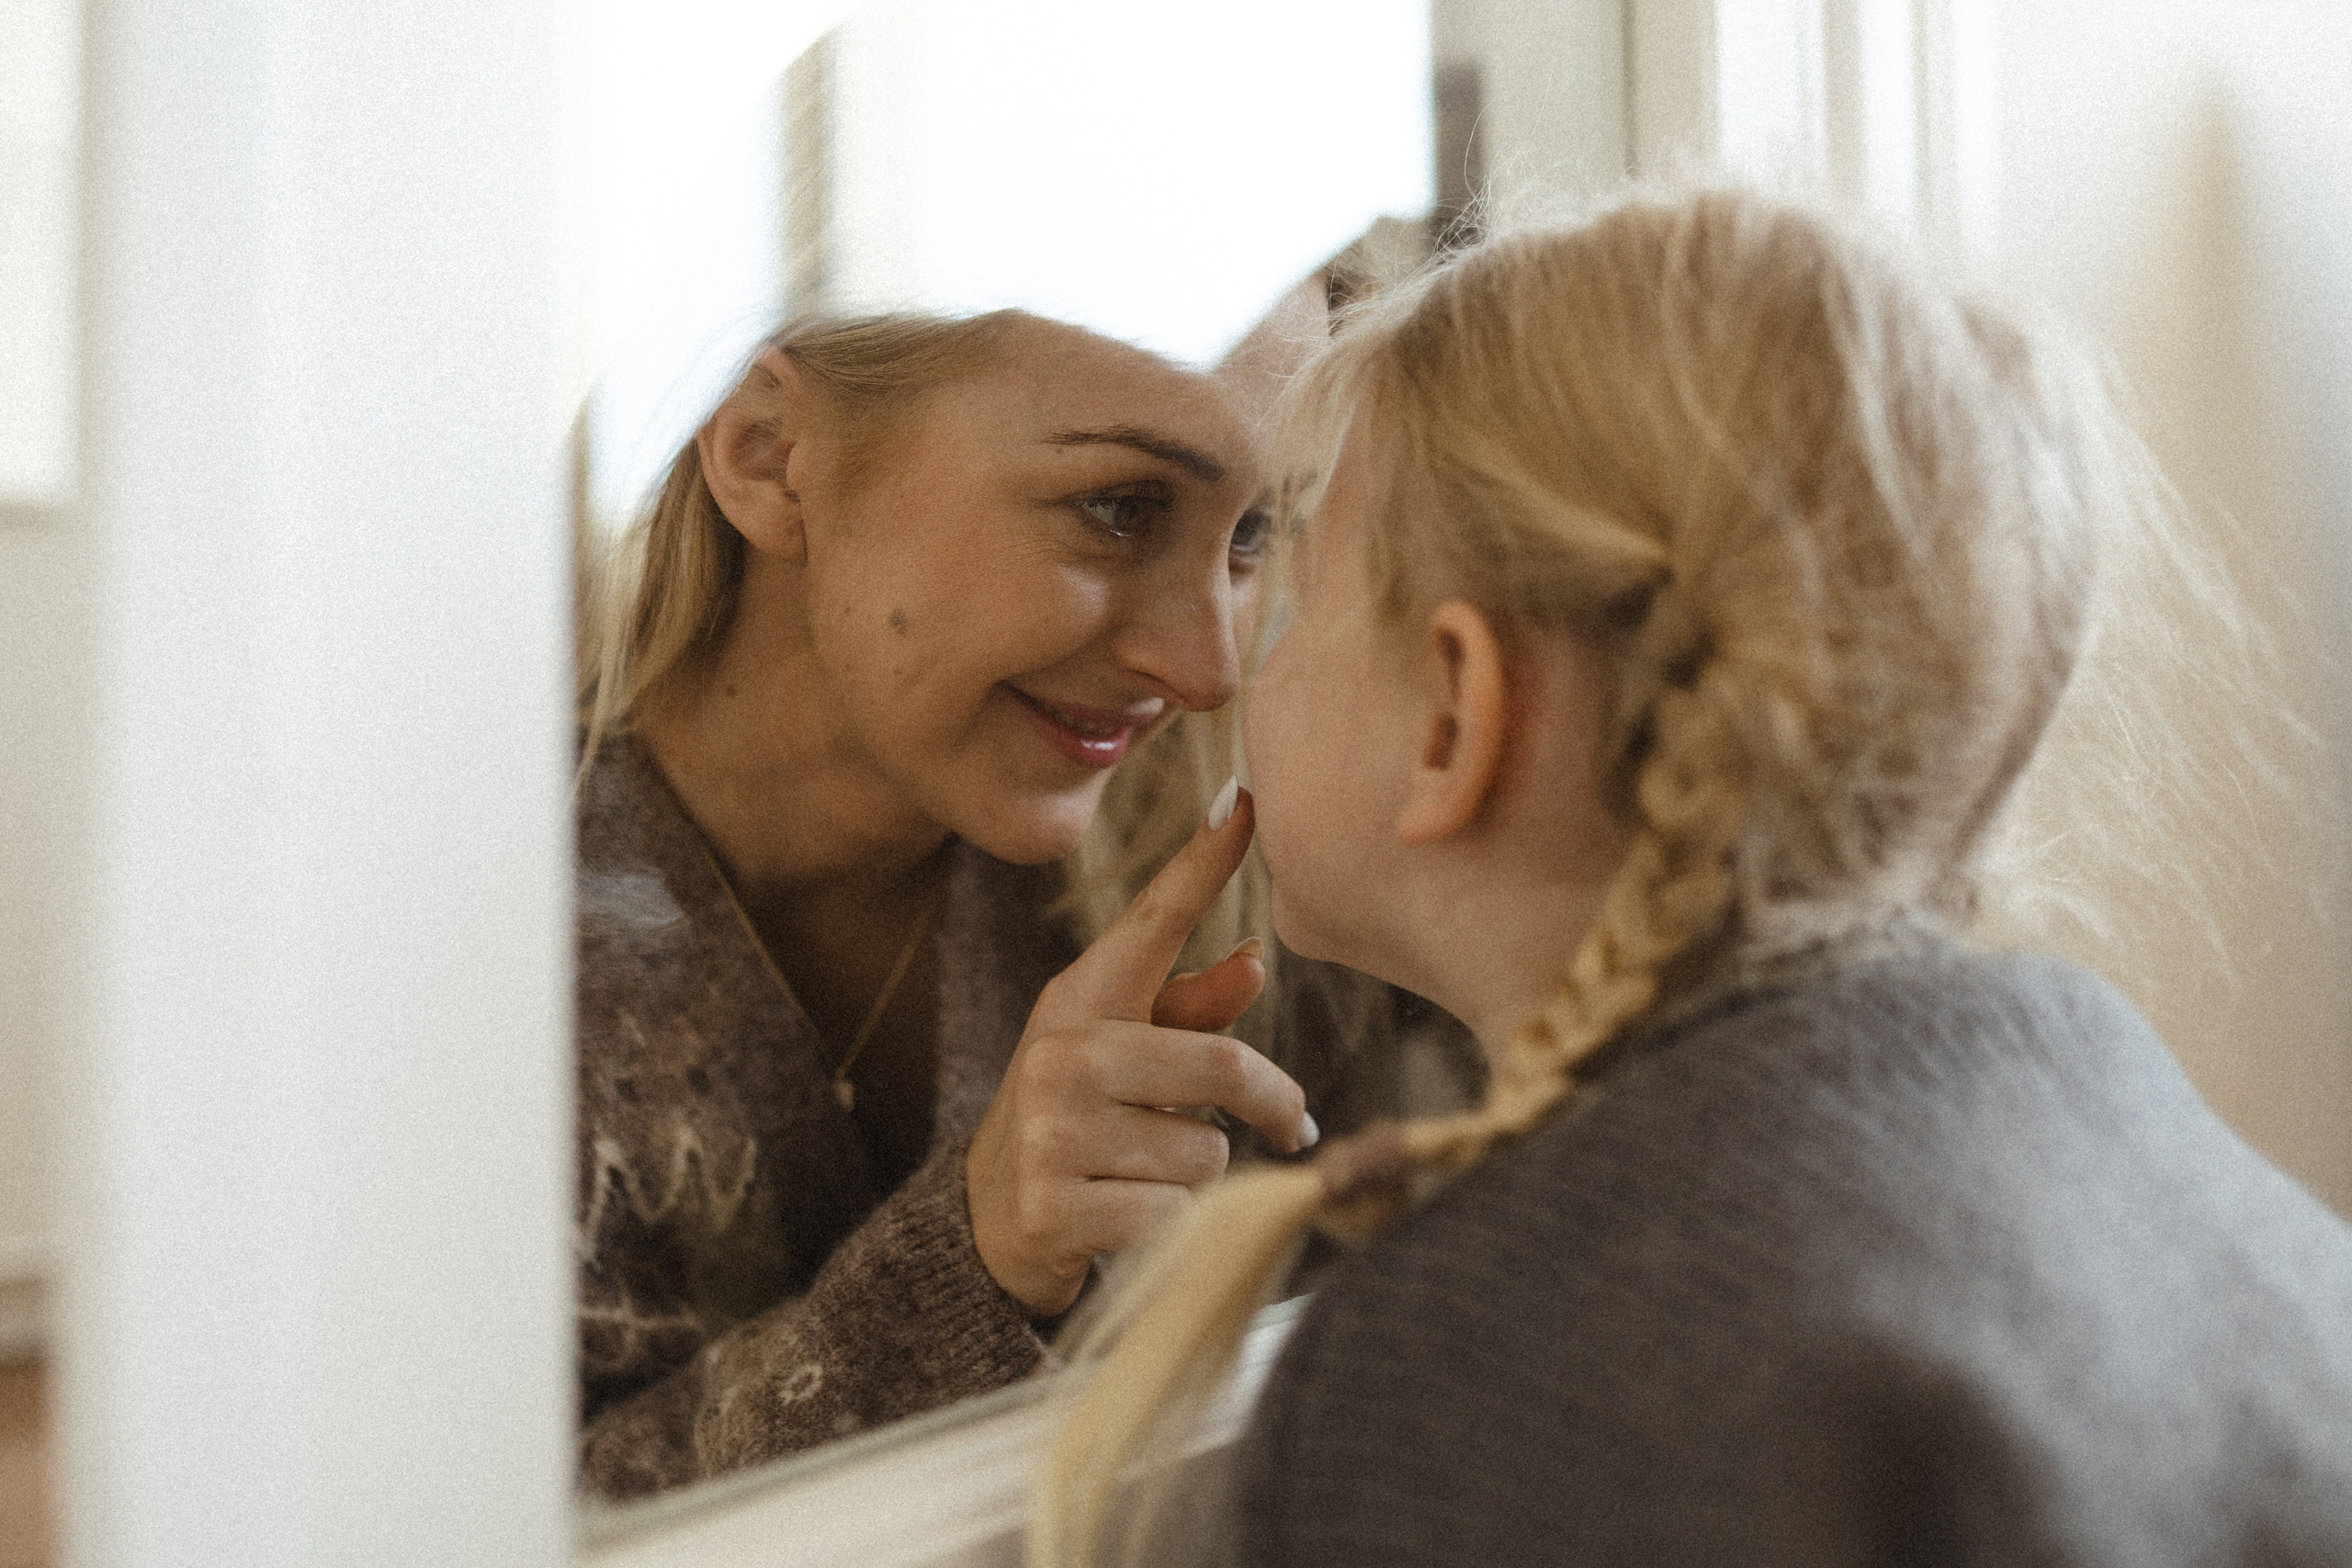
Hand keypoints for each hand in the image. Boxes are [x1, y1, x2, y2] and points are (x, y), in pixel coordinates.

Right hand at [966, 786, 1314, 1316]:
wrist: (989, 1221)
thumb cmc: (1082, 1119)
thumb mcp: (1125, 1056)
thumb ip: (1190, 1013)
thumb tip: (1253, 966)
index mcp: (1082, 999)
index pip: (1153, 921)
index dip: (1203, 862)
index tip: (1246, 803)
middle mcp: (1060, 1052)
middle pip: (1221, 1067)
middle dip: (1271, 1104)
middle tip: (1288, 1124)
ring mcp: (1051, 1131)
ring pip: (1205, 1152)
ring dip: (1202, 1171)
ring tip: (1149, 1170)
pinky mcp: (1056, 1208)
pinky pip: (1174, 1214)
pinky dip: (1172, 1224)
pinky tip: (1125, 1217)